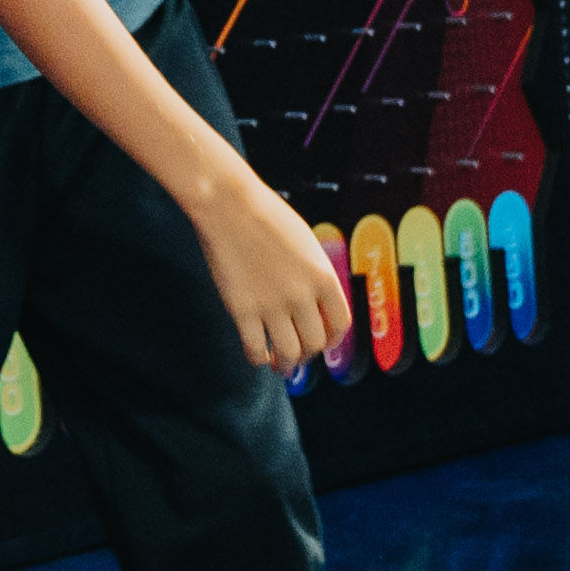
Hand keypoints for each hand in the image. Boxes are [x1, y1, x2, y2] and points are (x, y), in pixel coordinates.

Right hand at [189, 171, 353, 376]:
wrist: (229, 205)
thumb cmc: (265, 215)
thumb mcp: (305, 242)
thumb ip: (314, 273)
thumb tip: (314, 302)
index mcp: (323, 276)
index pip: (340, 324)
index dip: (332, 340)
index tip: (323, 343)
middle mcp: (302, 295)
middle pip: (314, 344)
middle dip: (307, 355)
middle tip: (297, 356)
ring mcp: (272, 305)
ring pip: (288, 353)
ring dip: (285, 365)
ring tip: (279, 365)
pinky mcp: (242, 310)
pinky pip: (255, 349)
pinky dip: (258, 358)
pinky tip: (257, 354)